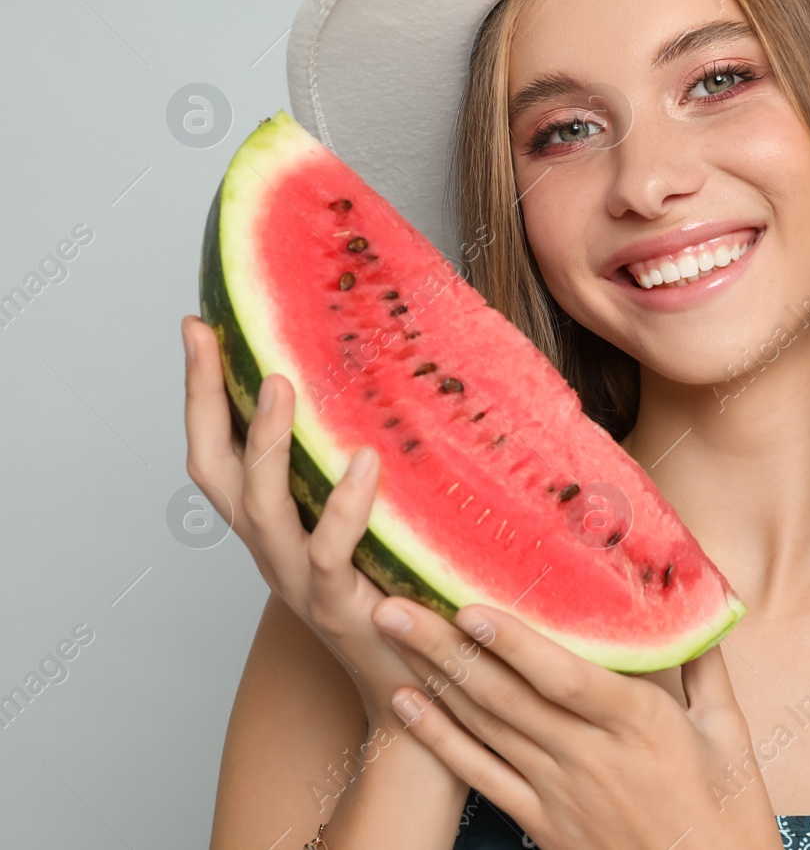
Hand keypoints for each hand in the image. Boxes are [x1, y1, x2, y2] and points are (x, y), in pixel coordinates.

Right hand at [180, 315, 445, 734]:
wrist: (412, 680)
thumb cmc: (393, 590)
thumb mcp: (367, 518)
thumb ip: (359, 467)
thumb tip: (383, 385)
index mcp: (271, 523)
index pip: (218, 450)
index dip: (202, 393)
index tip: (198, 327)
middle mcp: (270, 548)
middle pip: (217, 470)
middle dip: (207, 401)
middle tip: (212, 339)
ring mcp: (297, 577)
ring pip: (261, 506)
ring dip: (266, 443)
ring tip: (283, 384)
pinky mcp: (338, 604)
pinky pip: (330, 551)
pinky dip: (345, 505)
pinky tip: (365, 462)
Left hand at [371, 597, 782, 849]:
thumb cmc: (727, 811)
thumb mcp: (728, 729)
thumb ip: (702, 662)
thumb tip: (695, 599)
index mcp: (639, 723)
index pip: (565, 678)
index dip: (515, 645)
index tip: (471, 606)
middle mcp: (588, 755)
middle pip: (505, 696)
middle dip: (444, 647)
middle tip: (394, 605)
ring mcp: (558, 790)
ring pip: (484, 726)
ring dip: (432, 678)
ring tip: (392, 634)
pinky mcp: (540, 821)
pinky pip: (480, 775)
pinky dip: (438, 739)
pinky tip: (405, 704)